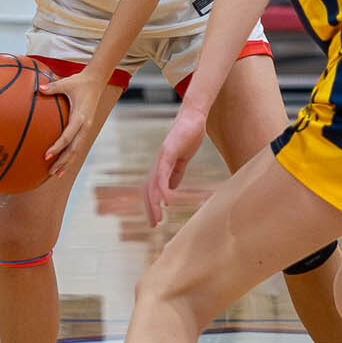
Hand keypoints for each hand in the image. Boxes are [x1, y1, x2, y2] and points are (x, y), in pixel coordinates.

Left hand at [41, 68, 108, 177]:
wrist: (96, 81)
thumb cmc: (79, 82)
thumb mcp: (66, 83)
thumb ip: (53, 87)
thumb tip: (39, 89)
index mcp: (80, 117)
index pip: (68, 137)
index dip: (57, 147)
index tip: (46, 155)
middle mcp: (85, 126)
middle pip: (74, 149)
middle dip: (62, 162)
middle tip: (50, 172)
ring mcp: (87, 128)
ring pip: (77, 150)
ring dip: (67, 163)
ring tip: (56, 174)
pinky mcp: (86, 129)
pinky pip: (77, 145)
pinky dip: (70, 156)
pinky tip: (62, 163)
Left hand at [144, 106, 207, 225]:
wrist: (193, 117)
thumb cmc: (189, 135)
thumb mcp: (183, 158)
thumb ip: (177, 173)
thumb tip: (172, 189)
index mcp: (161, 165)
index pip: (152, 188)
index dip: (152, 204)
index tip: (156, 219)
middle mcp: (158, 163)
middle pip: (149, 189)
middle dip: (150, 208)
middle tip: (154, 225)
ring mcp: (161, 158)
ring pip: (154, 184)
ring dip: (154, 203)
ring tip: (159, 218)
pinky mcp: (168, 152)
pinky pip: (163, 173)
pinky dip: (163, 188)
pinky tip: (166, 200)